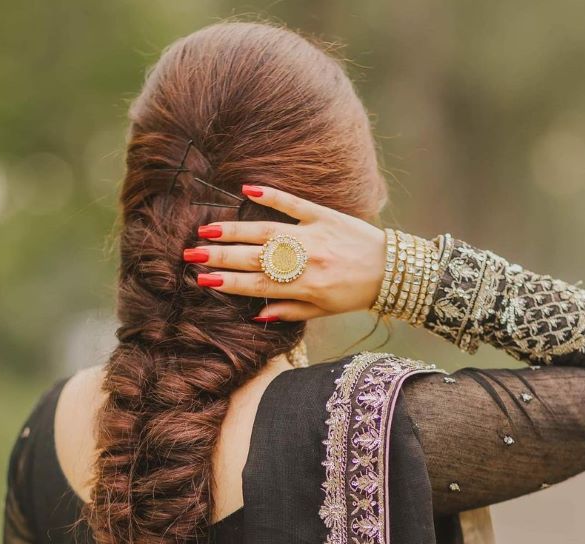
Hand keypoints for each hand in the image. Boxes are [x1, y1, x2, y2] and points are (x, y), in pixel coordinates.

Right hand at [182, 184, 386, 321]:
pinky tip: (247, 189)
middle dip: (221, 257)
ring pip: (267, 231)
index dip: (229, 283)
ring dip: (235, 230)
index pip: (258, 284)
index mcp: (304, 286)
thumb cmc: (354, 294)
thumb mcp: (322, 311)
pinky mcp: (325, 215)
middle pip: (255, 257)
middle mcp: (305, 261)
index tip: (203, 279)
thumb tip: (254, 313)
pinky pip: (294, 203)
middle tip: (191, 254)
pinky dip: (271, 195)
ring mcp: (313, 235)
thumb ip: (288, 311)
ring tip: (207, 230)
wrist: (392, 271)